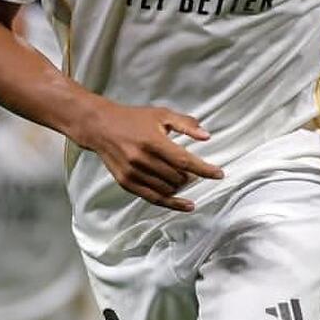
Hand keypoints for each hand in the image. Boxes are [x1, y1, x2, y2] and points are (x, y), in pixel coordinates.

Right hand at [70, 102, 222, 211]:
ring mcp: (133, 173)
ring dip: (180, 186)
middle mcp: (142, 159)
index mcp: (153, 141)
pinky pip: (154, 199)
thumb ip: (186, 124)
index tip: (219, 174)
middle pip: (178, 177)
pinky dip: (172, 203)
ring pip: (168, 189)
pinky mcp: (126, 183)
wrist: (100, 126)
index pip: (184, 161)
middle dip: (190, 176)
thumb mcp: (161, 114)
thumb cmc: (133, 119)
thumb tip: (207, 136)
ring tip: (182, 177)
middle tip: (192, 169)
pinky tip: (186, 204)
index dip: (204, 169)